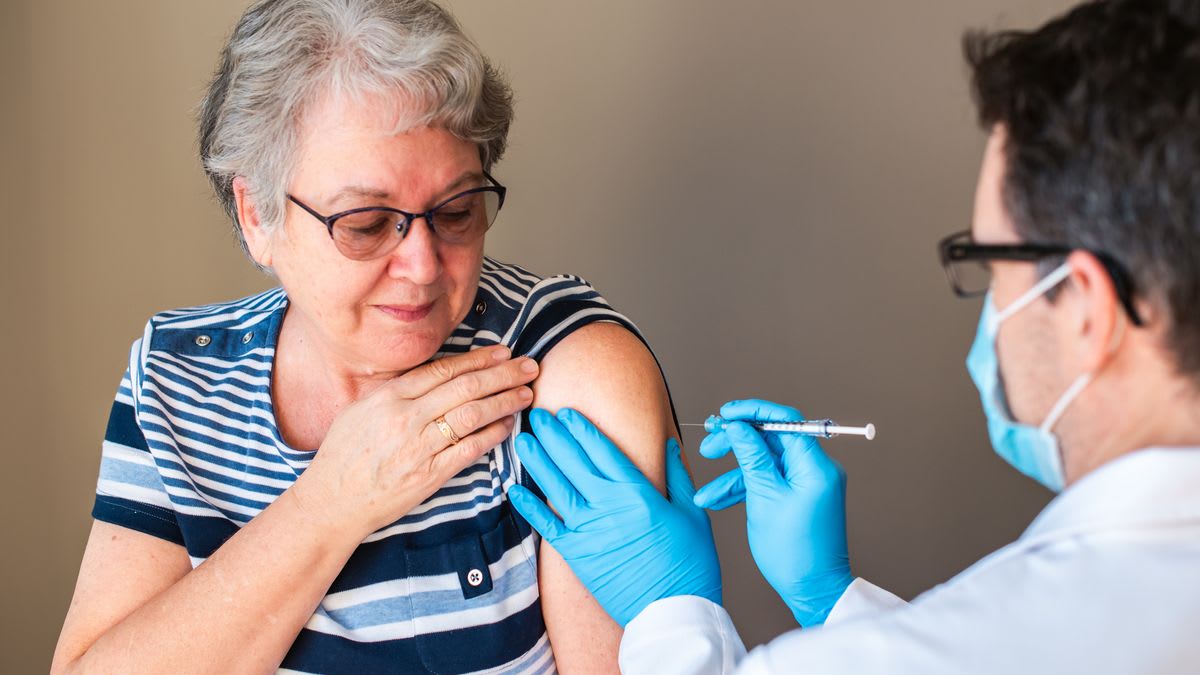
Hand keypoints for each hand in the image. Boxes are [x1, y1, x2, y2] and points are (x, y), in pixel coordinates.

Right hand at [294, 345, 539, 537]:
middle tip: (529, 366)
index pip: (444, 370)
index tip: (503, 352)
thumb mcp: (360, 409)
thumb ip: (397, 391)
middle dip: (503, 374)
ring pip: (473, 414)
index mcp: (389, 396)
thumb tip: (435, 374)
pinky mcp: (430, 475)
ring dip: (505, 401)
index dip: (479, 359)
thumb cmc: (345, 455)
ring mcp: (419, 447)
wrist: (333, 502)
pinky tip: (509, 424)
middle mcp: (406, 417)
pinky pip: (470, 449)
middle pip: (466, 387)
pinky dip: (493, 434)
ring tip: (527, 392)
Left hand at [507, 408, 721, 626]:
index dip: (582, 428)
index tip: (567, 412)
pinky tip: (514, 489)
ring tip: (523, 439)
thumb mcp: (693, 515)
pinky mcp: (577, 554)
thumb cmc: (689, 567)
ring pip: (556, 487)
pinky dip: (529, 507)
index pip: (603, 450)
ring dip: (538, 461)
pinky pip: (547, 526)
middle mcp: (609, 507)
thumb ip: (678, 477)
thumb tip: (669, 445)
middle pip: (574, 461)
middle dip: (554, 435)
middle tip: (536, 413)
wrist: (673, 613)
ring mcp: (589, 530)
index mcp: (638, 493)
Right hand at [693, 399, 852, 626]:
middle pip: (771, 438)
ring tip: (706, 491)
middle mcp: (815, 468)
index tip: (726, 414)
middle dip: (736, 442)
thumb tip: (739, 426)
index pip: (785, 420)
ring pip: (764, 462)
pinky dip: (744, 488)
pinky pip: (768, 481)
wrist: (813, 589)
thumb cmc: (794, 550)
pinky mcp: (798, 495)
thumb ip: (751, 456)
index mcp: (815, 465)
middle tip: (708, 445)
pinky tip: (717, 501)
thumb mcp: (764, 497)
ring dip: (733, 473)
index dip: (753, 412)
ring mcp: (807, 482)